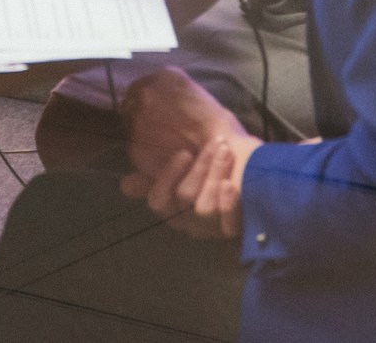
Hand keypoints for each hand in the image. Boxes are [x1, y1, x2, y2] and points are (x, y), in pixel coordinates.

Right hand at [118, 69, 257, 239]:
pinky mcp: (232, 231)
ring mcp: (209, 229)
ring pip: (204, 209)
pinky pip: (227, 225)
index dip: (168, 177)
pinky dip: (228, 205)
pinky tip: (232, 185)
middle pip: (184, 197)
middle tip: (217, 143)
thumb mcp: (183, 162)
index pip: (158, 200)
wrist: (250, 171)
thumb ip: (154, 171)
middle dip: (201, 166)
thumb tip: (125, 184)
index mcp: (171, 206)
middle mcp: (187, 221)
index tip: (184, 153)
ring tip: (227, 152)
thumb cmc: (211, 164)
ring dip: (217, 175)